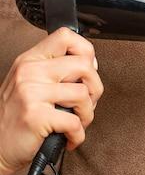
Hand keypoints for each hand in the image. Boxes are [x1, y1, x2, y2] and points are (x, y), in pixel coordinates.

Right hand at [0, 27, 103, 174]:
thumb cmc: (18, 118)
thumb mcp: (31, 85)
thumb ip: (57, 72)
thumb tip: (91, 65)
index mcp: (30, 60)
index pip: (66, 36)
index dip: (86, 52)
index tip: (87, 73)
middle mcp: (29, 72)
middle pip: (84, 65)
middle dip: (95, 88)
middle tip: (85, 104)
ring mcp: (31, 93)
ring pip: (84, 93)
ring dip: (87, 114)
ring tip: (76, 123)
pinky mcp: (36, 116)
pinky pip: (75, 122)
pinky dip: (78, 135)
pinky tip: (69, 138)